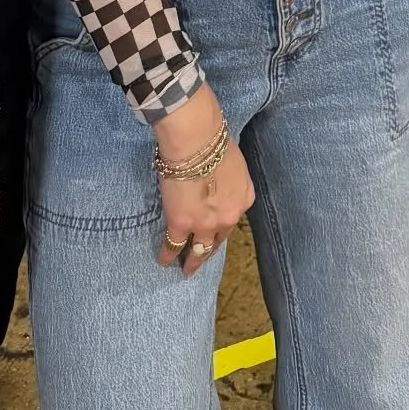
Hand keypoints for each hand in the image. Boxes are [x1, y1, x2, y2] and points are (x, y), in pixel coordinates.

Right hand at [153, 84, 254, 275]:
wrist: (197, 141)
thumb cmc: (215, 141)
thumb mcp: (235, 164)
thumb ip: (229, 180)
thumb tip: (217, 182)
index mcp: (244, 199)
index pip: (233, 218)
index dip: (222, 224)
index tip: (215, 230)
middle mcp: (228, 217)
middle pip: (219, 239)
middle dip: (210, 249)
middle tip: (202, 258)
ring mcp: (205, 224)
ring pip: (200, 249)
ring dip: (193, 260)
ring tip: (186, 269)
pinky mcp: (181, 225)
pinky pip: (173, 245)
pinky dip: (168, 255)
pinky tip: (164, 260)